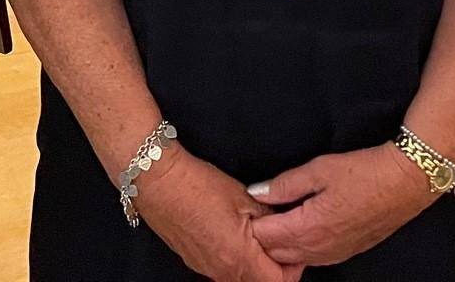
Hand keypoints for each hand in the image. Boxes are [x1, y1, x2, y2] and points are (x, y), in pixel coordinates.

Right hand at [134, 146, 301, 281]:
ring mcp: (206, 268)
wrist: (158, 183)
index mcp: (239, 257)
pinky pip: (223, 271)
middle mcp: (222, 271)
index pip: (277, 281)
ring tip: (258, 237)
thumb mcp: (244, 197)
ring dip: (254, 265)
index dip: (292, 267)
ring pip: (240, 279)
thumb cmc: (197, 186)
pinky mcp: (196, 261)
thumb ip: (268, 218)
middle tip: (280, 243)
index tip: (295, 249)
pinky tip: (235, 235)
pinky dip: (236, 260)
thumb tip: (282, 227)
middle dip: (274, 268)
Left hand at [248, 144, 436, 267]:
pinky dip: (299, 248)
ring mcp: (333, 254)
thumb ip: (285, 184)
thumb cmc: (364, 172)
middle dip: (262, 236)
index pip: (265, 236)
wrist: (405, 183)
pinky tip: (300, 226)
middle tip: (258, 212)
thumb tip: (257, 192)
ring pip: (294, 259)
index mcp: (308, 227)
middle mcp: (318, 249)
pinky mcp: (345, 252)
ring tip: (277, 218)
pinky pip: (312, 258)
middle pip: (275, 253)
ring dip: (281, 244)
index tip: (246, 205)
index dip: (252, 221)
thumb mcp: (319, 169)